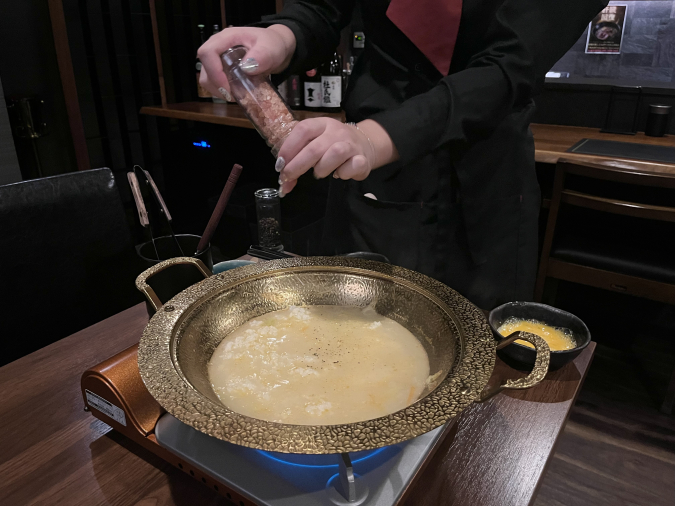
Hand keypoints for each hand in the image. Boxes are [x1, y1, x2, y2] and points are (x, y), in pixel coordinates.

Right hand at [197, 25, 295, 99]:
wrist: (274, 49)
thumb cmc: (272, 45)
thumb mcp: (271, 47)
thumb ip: (262, 55)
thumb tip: (246, 67)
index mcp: (226, 38)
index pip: (207, 53)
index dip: (214, 72)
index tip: (228, 87)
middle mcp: (218, 48)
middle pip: (205, 68)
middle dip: (217, 85)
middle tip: (235, 95)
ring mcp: (218, 59)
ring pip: (207, 78)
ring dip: (219, 90)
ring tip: (237, 95)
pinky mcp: (220, 69)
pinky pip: (214, 83)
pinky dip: (223, 91)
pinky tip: (236, 92)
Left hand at [277, 118, 398, 195]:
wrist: (365, 144)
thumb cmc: (333, 145)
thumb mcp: (315, 145)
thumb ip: (298, 160)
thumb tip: (284, 184)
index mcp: (322, 124)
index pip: (303, 130)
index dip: (289, 147)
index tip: (280, 164)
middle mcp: (337, 132)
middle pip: (315, 148)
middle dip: (298, 165)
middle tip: (288, 177)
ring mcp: (351, 145)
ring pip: (335, 154)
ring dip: (322, 168)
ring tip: (319, 173)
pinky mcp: (363, 159)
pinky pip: (353, 166)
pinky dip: (343, 174)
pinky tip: (339, 174)